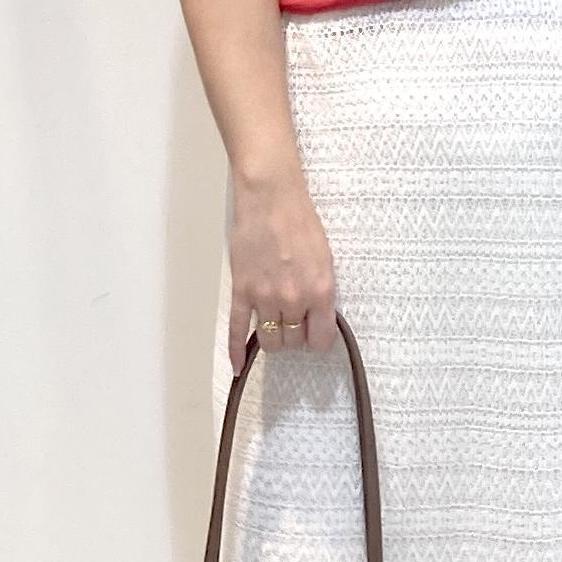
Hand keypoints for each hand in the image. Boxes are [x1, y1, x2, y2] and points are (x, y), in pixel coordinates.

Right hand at [227, 170, 337, 370]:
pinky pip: (238, 329)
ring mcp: (265, 297)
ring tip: (274, 325)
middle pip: (293, 342)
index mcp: (320, 292)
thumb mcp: (325, 260)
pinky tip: (238, 366)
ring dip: (273, 338)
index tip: (314, 332)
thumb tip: (317, 320)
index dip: (317, 339)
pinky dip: (236, 350)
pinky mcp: (242, 290)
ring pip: (270, 341)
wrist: (270, 196)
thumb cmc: (300, 222)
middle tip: (293, 319)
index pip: (321, 341)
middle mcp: (293, 299)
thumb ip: (321, 294)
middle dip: (294, 335)